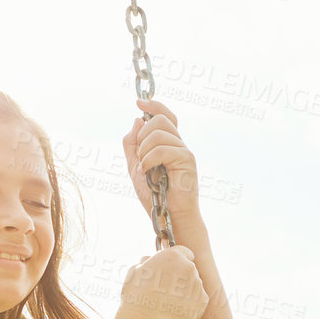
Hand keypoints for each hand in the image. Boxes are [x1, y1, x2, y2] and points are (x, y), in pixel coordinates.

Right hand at [121, 246, 207, 318]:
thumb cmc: (137, 297)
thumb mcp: (135, 272)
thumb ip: (146, 262)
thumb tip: (148, 260)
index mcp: (172, 256)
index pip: (183, 252)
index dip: (179, 259)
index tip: (175, 267)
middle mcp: (188, 267)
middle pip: (188, 269)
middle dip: (180, 277)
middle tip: (166, 289)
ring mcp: (197, 284)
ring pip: (194, 285)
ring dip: (185, 291)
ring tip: (168, 303)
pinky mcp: (202, 301)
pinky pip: (198, 300)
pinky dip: (191, 305)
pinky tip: (177, 311)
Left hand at [123, 100, 201, 228]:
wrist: (169, 215)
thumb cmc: (155, 194)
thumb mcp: (135, 165)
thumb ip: (132, 144)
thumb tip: (136, 120)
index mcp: (169, 144)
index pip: (166, 116)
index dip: (154, 106)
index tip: (139, 102)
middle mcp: (179, 144)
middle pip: (160, 120)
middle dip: (143, 135)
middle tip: (142, 157)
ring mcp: (184, 151)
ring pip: (158, 132)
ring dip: (144, 150)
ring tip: (146, 169)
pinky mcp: (187, 160)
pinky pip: (162, 149)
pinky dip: (149, 159)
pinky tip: (149, 172)